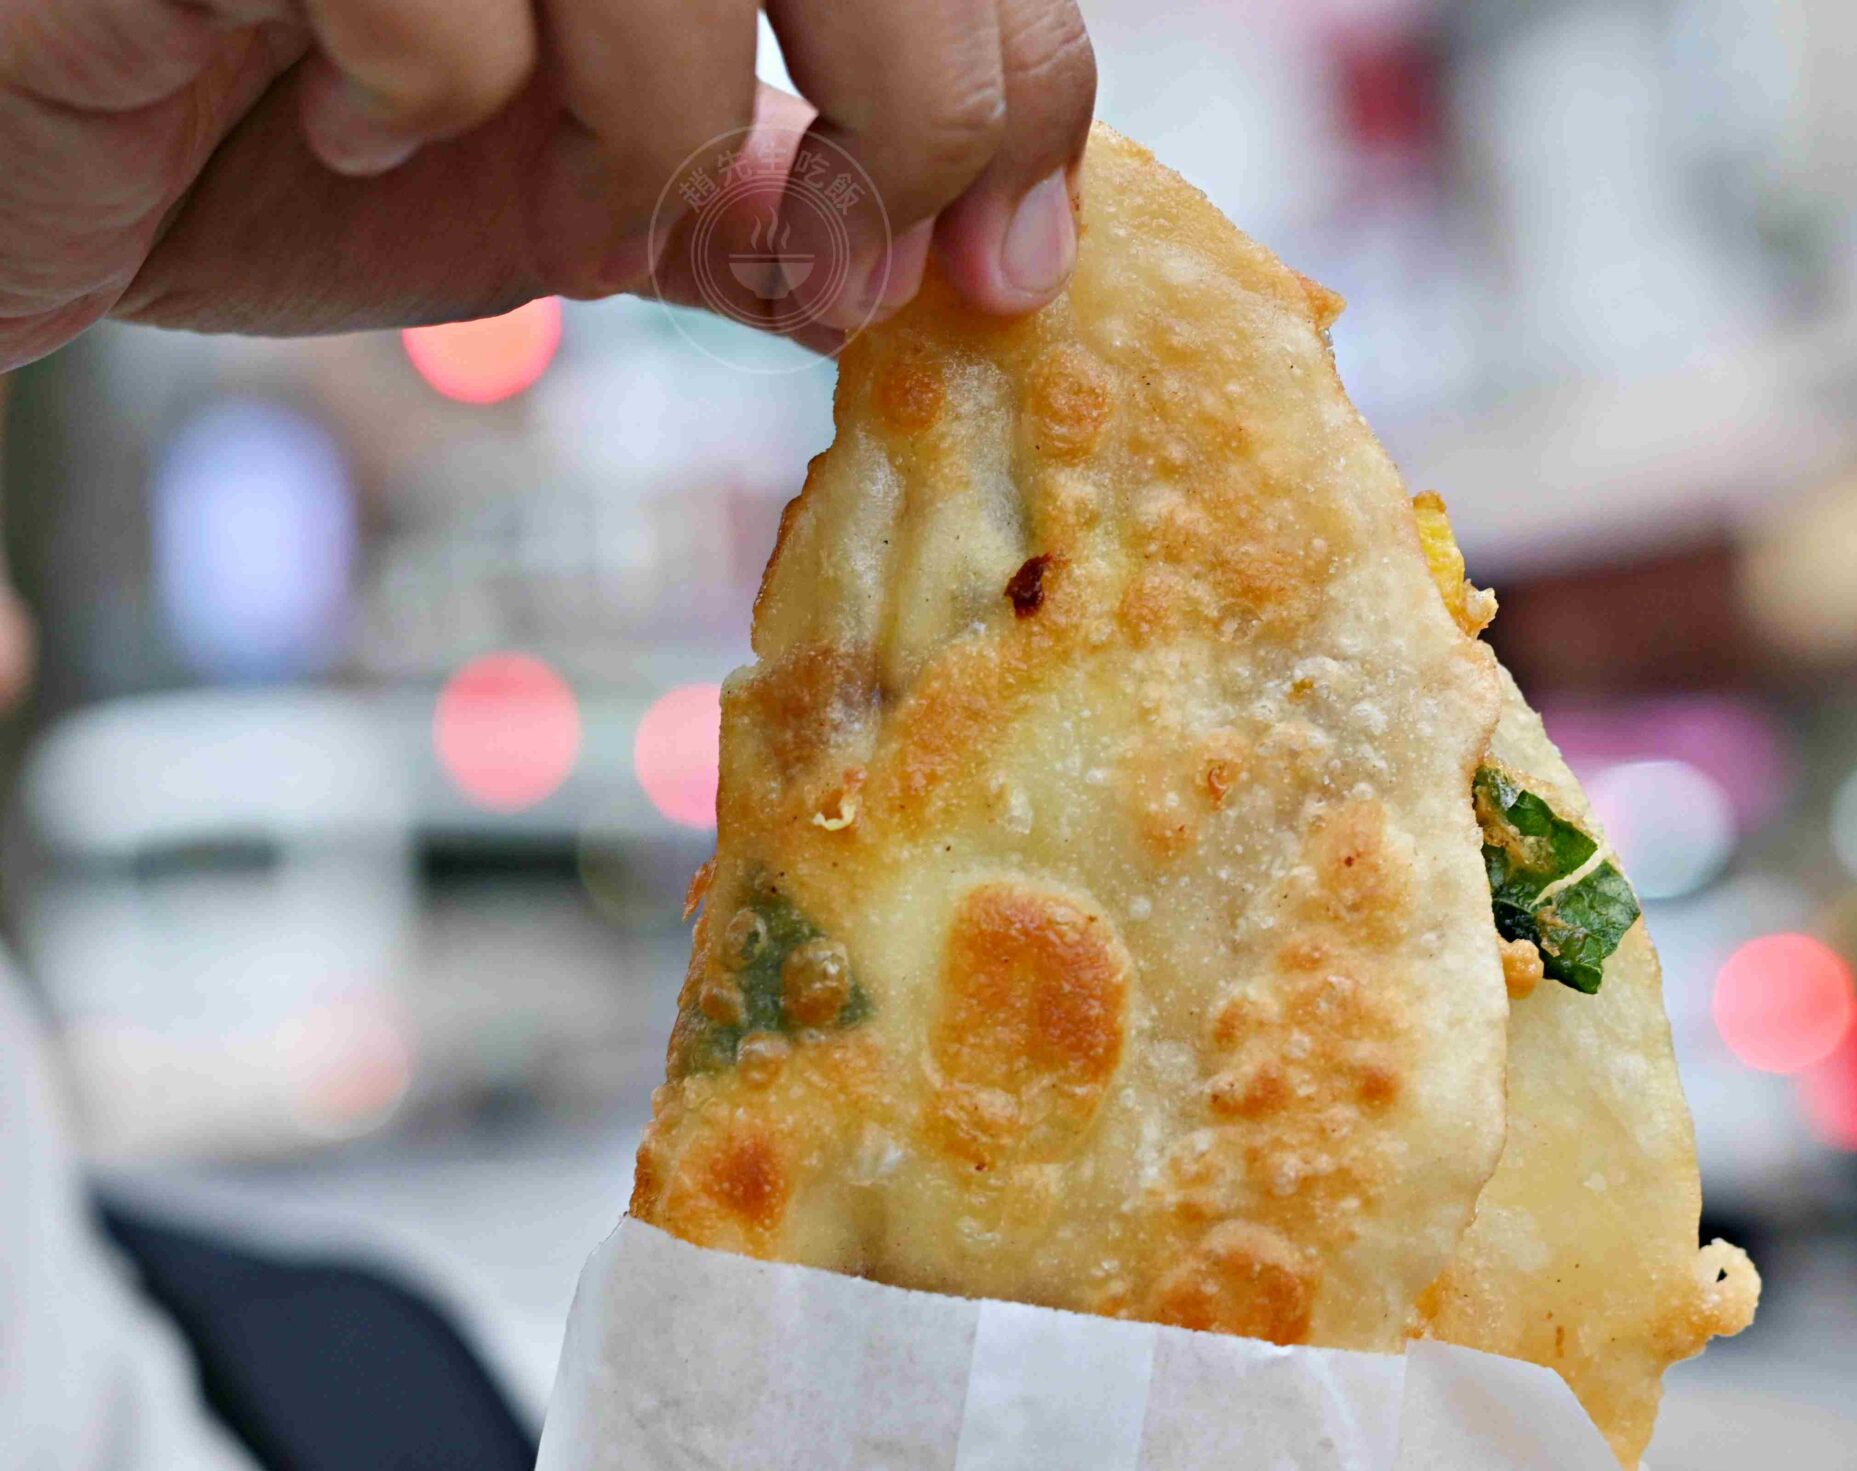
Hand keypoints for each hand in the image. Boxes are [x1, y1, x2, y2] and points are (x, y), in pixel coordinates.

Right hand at [0, 0, 1094, 369]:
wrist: (25, 170)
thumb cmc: (265, 140)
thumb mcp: (569, 191)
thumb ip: (752, 206)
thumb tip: (959, 273)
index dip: (1018, 70)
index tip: (1011, 259)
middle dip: (915, 98)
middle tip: (857, 259)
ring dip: (659, 122)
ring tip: (565, 189)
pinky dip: (428, 94)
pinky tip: (331, 111)